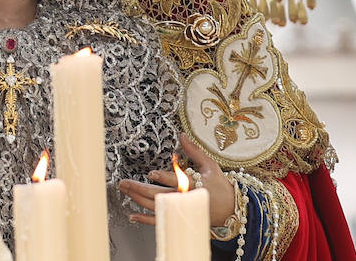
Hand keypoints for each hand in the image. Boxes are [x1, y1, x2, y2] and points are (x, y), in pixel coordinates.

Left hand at [118, 133, 237, 229]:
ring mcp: (182, 211)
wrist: (232, 211)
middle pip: (161, 195)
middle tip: (124, 182)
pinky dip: (146, 220)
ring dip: (139, 199)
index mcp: (196, 185)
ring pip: (158, 207)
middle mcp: (186, 199)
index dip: (165, 177)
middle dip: (141, 189)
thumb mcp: (210, 166)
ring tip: (124, 190)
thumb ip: (195, 151)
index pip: (178, 181)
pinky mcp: (180, 218)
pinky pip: (161, 221)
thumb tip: (181, 135)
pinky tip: (132, 215)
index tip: (151, 173)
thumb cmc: (220, 187)